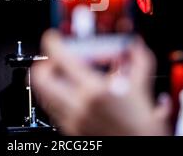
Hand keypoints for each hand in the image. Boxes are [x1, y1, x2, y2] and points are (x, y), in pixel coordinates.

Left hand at [32, 30, 171, 135]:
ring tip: (62, 75)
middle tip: (55, 60)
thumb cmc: (142, 129)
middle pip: (40, 78)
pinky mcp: (70, 131)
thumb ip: (138, 61)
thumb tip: (134, 45)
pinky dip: (56, 97)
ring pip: (43, 94)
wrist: (141, 153)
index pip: (61, 59)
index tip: (53, 38)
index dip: (53, 43)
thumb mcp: (142, 90)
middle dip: (44, 64)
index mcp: (94, 91)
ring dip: (49, 80)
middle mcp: (77, 106)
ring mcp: (71, 121)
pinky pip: (52, 109)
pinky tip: (72, 94)